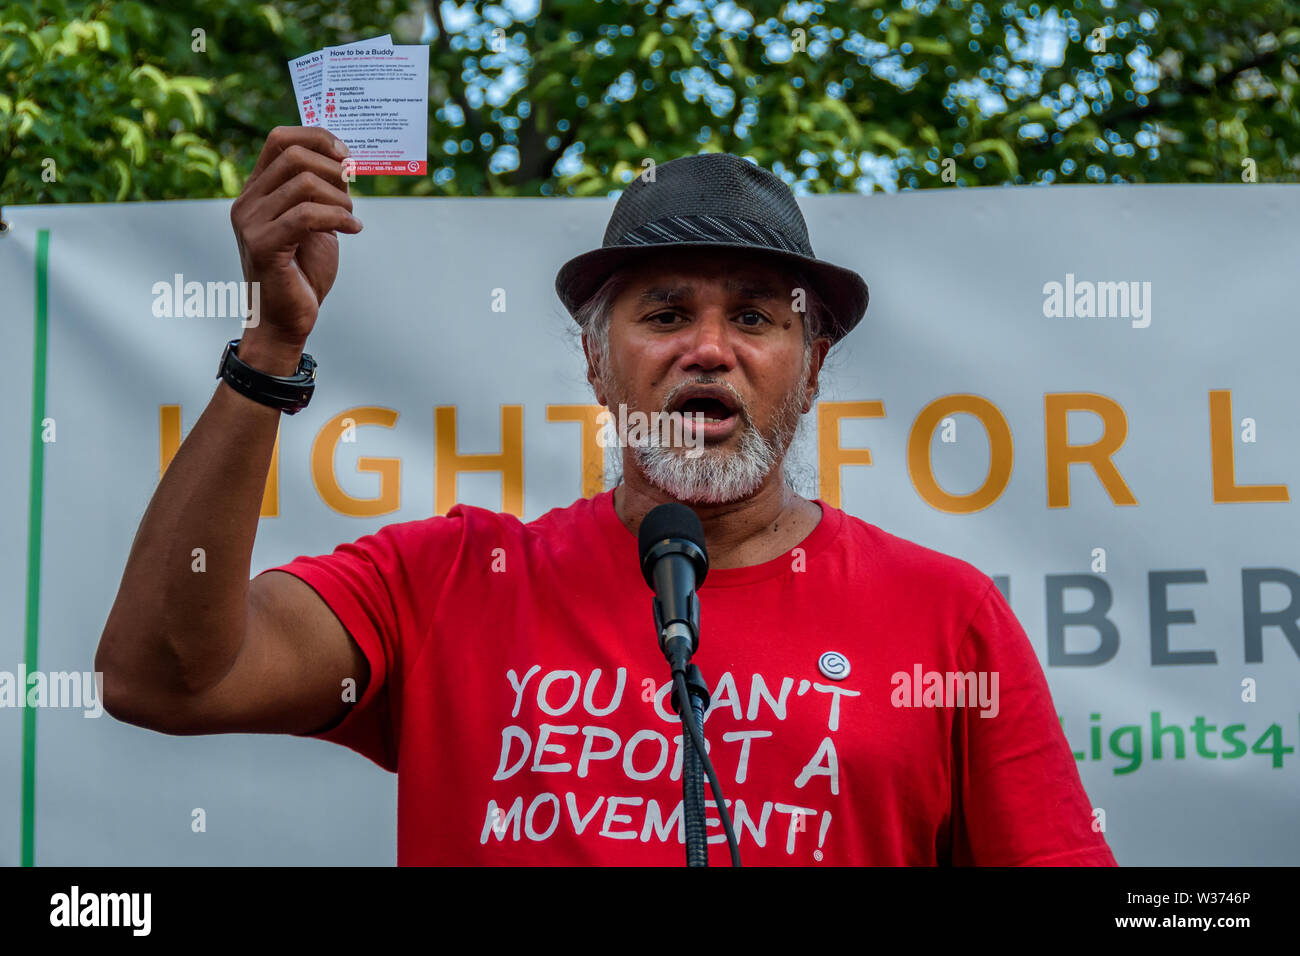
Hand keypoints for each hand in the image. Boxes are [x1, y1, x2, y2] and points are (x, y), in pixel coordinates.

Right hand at [229, 126, 361, 351]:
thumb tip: (344, 162)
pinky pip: (307, 215)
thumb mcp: (316, 223)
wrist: (286, 320)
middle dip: (334, 169)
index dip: (317, 138)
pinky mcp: (262, 245)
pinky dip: (338, 218)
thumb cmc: (301, 273)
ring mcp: (251, 222)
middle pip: (293, 156)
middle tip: (352, 193)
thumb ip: (321, 192)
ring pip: (304, 184)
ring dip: (340, 199)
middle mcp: (247, 202)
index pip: (279, 140)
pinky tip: (353, 230)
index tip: (346, 155)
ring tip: (351, 219)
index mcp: (257, 191)